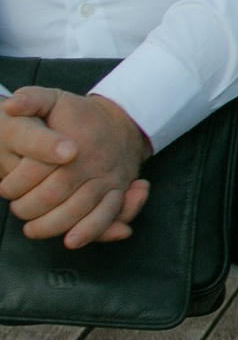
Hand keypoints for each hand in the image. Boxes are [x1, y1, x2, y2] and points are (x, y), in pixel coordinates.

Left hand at [1, 88, 151, 248]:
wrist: (124, 122)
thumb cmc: (81, 116)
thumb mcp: (54, 99)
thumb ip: (31, 100)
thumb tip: (10, 105)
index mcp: (73, 143)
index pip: (36, 171)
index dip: (14, 185)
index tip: (4, 189)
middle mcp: (92, 164)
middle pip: (55, 195)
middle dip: (30, 209)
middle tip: (17, 210)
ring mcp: (108, 179)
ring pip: (80, 211)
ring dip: (54, 226)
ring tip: (33, 230)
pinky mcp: (119, 191)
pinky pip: (107, 215)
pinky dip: (92, 231)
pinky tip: (72, 240)